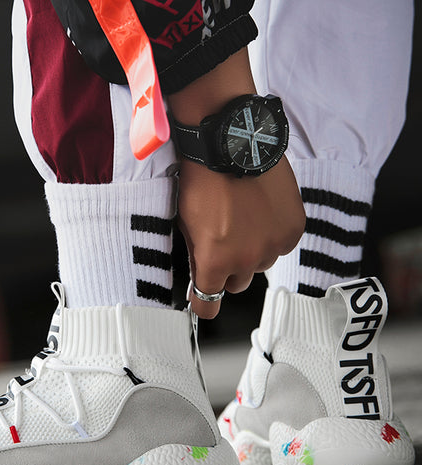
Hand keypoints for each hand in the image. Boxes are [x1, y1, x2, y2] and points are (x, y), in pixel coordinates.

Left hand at [177, 155, 304, 318]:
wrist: (232, 144)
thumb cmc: (203, 180)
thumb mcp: (187, 223)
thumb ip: (197, 256)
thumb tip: (202, 276)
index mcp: (215, 262)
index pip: (208, 305)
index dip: (203, 304)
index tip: (203, 302)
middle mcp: (246, 260)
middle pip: (236, 284)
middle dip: (228, 270)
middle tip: (223, 243)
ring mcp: (272, 246)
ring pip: (260, 265)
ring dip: (252, 252)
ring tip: (243, 220)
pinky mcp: (292, 230)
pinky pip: (280, 246)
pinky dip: (271, 235)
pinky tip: (260, 212)